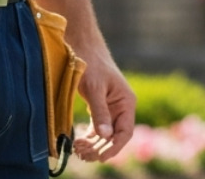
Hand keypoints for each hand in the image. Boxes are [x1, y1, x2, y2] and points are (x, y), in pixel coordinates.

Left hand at [71, 44, 134, 161]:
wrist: (83, 47)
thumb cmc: (91, 64)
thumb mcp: (95, 89)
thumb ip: (100, 112)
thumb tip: (105, 135)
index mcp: (126, 102)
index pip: (125, 132)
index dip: (115, 147)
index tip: (101, 157)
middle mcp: (121, 107)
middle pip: (114, 136)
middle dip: (100, 147)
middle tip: (82, 154)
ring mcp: (111, 108)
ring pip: (105, 134)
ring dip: (93, 144)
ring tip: (77, 150)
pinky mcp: (100, 107)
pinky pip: (97, 128)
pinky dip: (89, 137)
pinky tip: (78, 142)